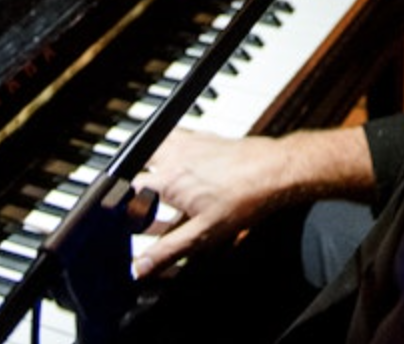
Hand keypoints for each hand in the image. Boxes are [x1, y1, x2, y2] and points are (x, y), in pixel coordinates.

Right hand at [132, 126, 372, 277]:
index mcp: (168, 180)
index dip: (127, 210)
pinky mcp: (205, 136)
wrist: (275, 170)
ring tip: (159, 184)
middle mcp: (174, 155)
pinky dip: (172, 147)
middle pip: (139, 164)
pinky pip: (177, 136)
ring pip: (156, 146)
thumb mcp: (203, 234)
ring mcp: (189, 142)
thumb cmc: (245, 197)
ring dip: (152, 162)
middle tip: (146, 205)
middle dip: (137, 184)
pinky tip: (182, 162)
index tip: (133, 224)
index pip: (130, 192)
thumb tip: (141, 267)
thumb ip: (168, 250)